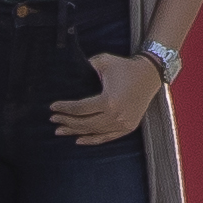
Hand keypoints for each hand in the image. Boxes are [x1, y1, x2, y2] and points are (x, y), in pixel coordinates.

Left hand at [47, 48, 161, 147]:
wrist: (149, 74)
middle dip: (66, 121)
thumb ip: (85, 67)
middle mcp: (115, 116)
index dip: (64, 108)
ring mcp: (123, 124)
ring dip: (75, 132)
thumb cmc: (125, 67)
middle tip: (53, 120)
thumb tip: (67, 73)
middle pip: (84, 123)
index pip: (80, 108)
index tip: (52, 107)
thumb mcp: (103, 61)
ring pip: (94, 132)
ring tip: (60, 131)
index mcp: (108, 101)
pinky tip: (79, 140)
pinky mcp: (128, 127)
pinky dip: (92, 140)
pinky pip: (107, 138)